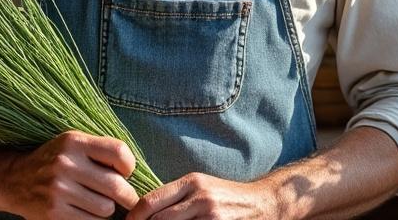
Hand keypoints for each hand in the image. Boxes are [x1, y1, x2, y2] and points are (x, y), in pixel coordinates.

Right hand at [0, 130, 140, 219]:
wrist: (13, 180)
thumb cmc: (54, 160)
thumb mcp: (73, 143)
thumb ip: (101, 151)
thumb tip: (135, 173)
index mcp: (74, 142)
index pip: (119, 152)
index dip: (129, 166)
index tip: (125, 172)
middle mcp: (65, 164)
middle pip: (116, 186)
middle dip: (127, 195)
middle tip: (126, 198)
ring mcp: (58, 190)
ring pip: (106, 208)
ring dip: (107, 208)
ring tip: (96, 201)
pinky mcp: (53, 213)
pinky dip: (93, 219)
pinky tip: (84, 211)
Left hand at [127, 172, 279, 219]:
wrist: (264, 203)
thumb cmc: (227, 197)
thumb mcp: (202, 188)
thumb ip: (176, 197)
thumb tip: (144, 209)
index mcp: (191, 182)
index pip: (151, 201)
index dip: (134, 217)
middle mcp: (200, 197)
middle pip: (158, 219)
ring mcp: (210, 216)